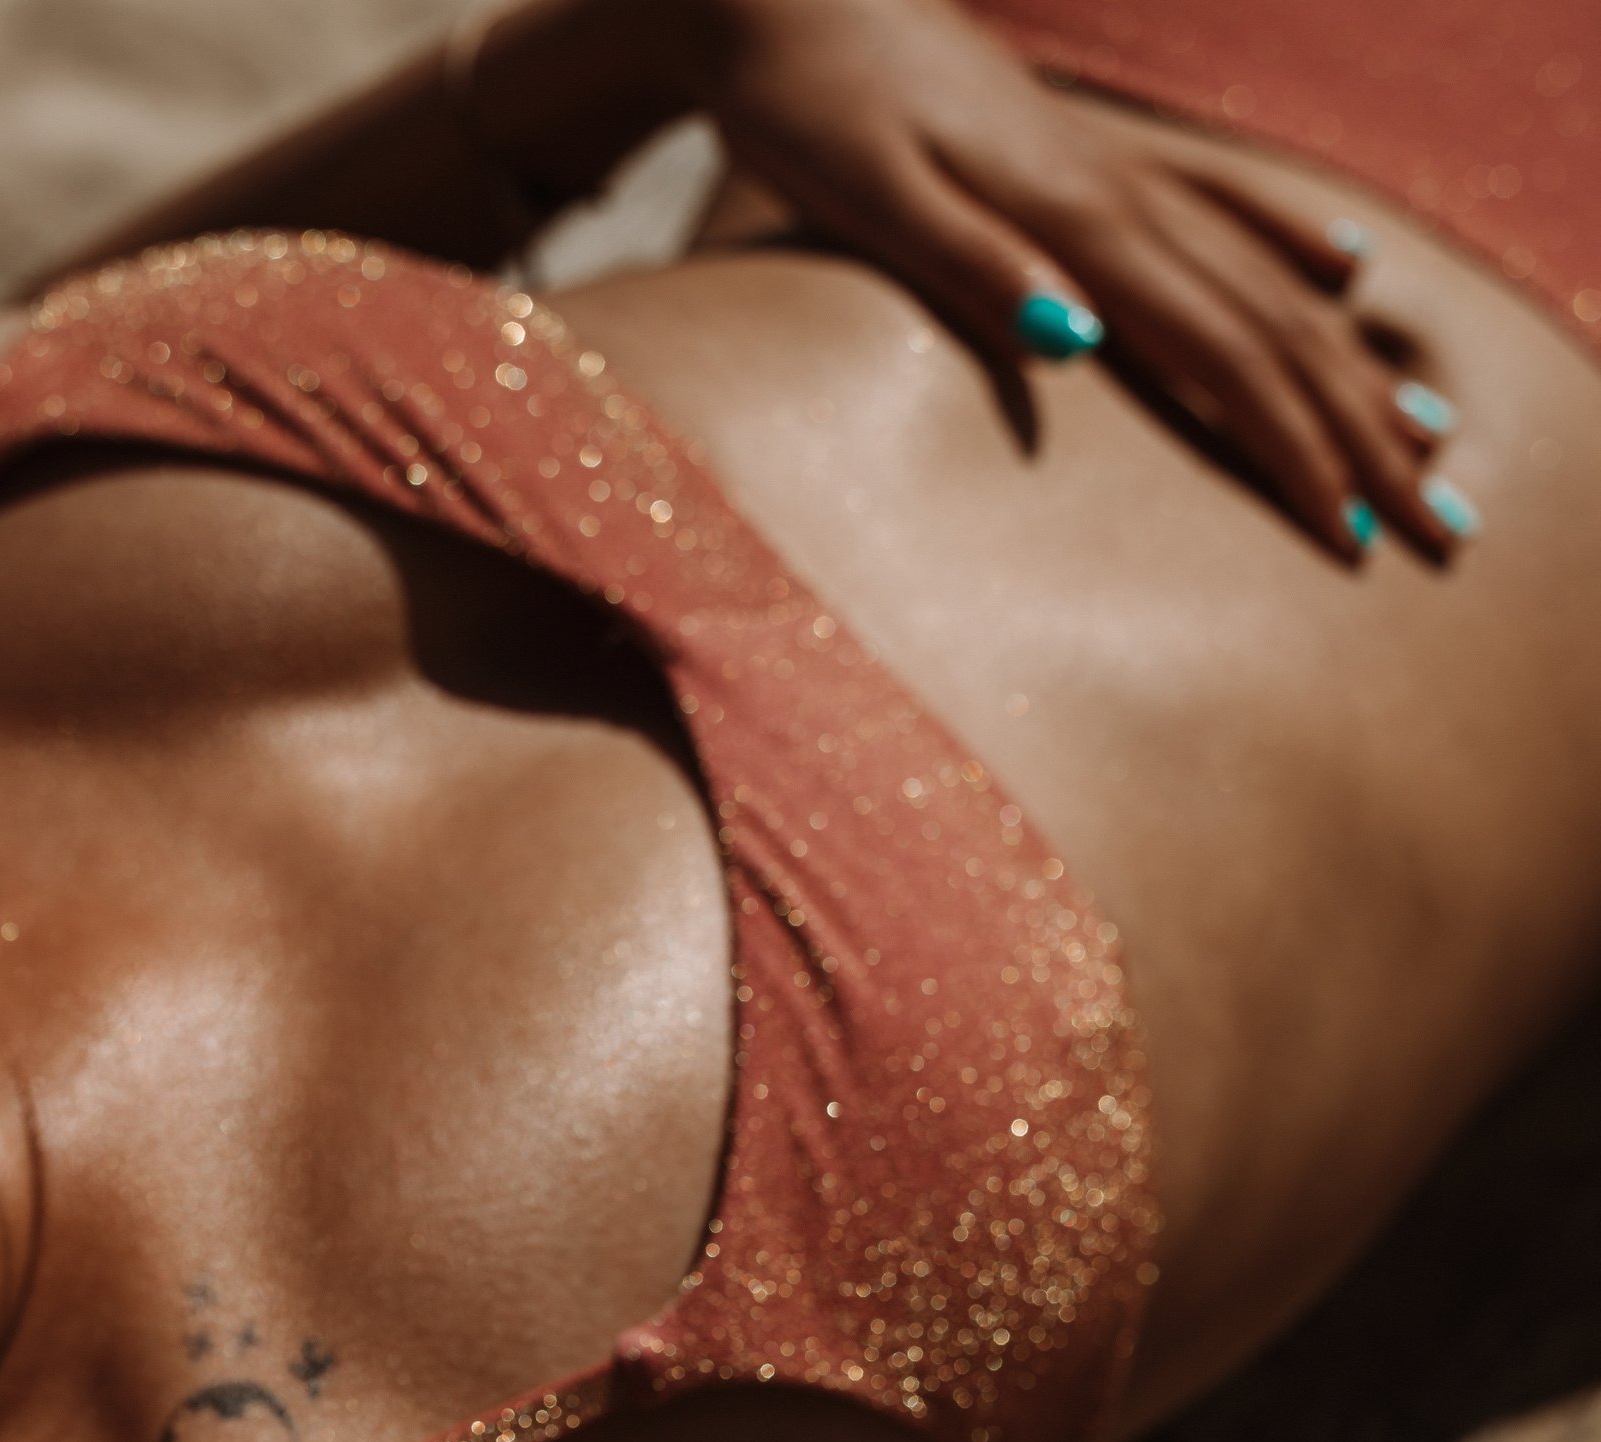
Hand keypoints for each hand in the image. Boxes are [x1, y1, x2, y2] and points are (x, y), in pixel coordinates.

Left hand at [651, 0, 1458, 560]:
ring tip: (1430, 427)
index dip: (1291, 448)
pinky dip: (1289, 235)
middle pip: (1274, 326)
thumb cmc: (810, 104)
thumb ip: (974, 266)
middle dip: (1361, 428)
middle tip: (1436, 522)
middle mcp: (1120, 192)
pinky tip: (1341, 265)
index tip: (1351, 533)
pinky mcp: (1087, 148)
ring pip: (1266, 273)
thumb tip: (1079, 340)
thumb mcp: (869, 196)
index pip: (1220, 354)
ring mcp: (1114, 164)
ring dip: (1350, 357)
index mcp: (1077, 219)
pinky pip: (1222, 198)